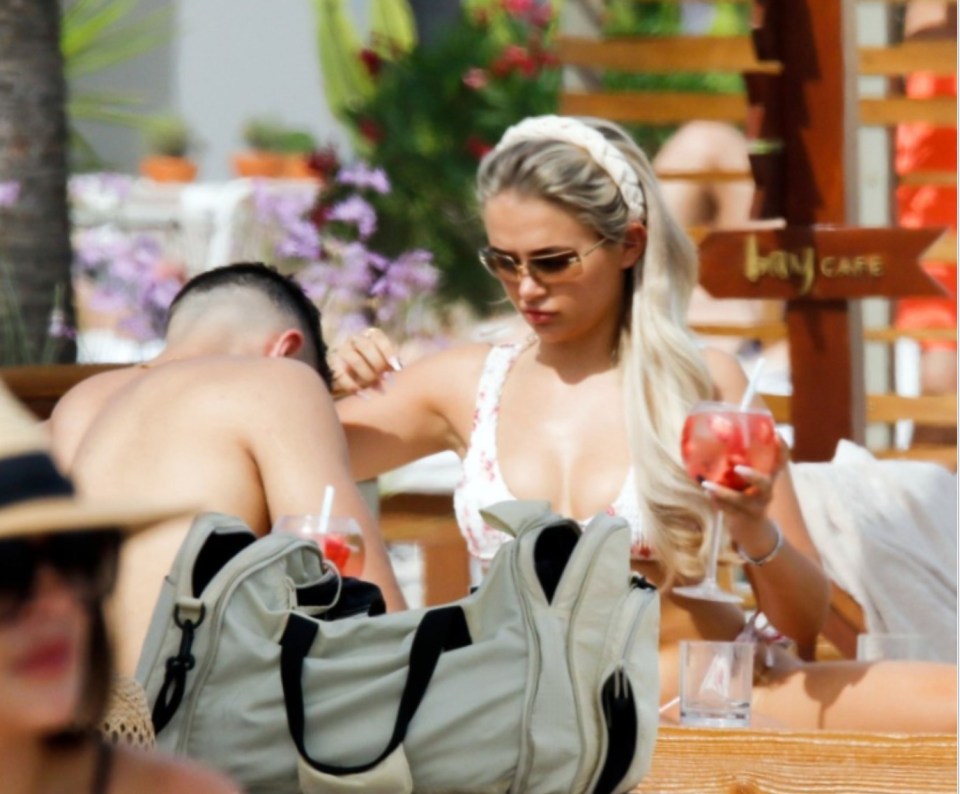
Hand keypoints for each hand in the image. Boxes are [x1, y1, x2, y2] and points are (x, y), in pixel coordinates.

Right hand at [329, 327, 401, 398]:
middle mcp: (353, 339)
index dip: (388, 351)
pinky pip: (341, 375)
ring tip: (376, 387)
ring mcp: (341, 350)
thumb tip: (397, 369)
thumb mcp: (382, 363)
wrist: (346, 374)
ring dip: (367, 375)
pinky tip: (363, 394)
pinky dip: (353, 386)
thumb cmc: (371, 367)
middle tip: (385, 379)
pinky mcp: (332, 364)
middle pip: (366, 346)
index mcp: (368, 335)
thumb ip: (389, 364)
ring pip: (354, 359)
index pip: (378, 337)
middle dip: (378, 364)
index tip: (396, 368)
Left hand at [701, 433, 788, 552]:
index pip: (781, 463)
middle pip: (764, 484)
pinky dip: (716, 502)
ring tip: (706, 484)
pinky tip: (707, 493)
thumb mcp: (751, 482)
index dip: (781, 449)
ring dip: (722, 493)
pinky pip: (727, 510)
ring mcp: (755, 508)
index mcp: (769, 479)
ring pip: (740, 501)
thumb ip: (742, 465)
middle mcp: (765, 493)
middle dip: (752, 476)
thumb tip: (720, 438)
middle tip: (737, 468)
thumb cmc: (748, 496)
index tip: (776, 434)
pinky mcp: (742, 519)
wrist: (753, 530)